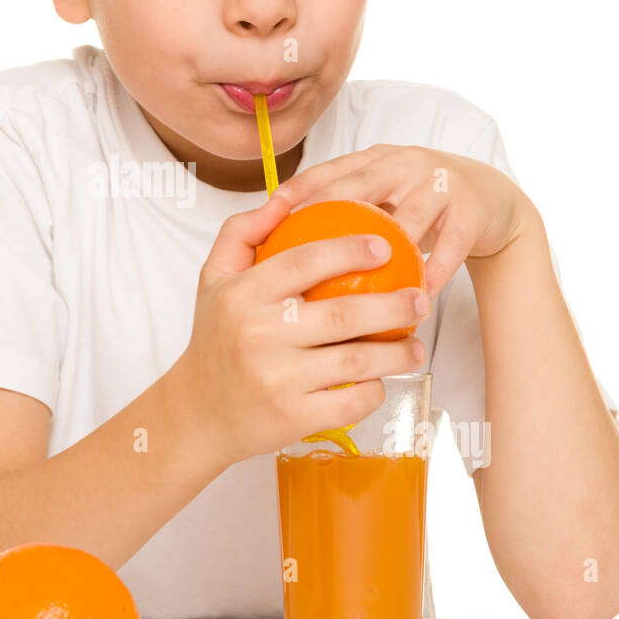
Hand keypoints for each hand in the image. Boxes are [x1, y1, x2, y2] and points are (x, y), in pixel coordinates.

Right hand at [170, 194, 428, 467]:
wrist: (198, 411)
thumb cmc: (215, 338)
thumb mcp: (213, 278)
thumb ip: (242, 232)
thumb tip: (285, 200)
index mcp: (243, 295)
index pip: (305, 261)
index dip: (351, 250)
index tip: (386, 247)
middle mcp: (259, 335)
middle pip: (344, 314)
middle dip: (395, 306)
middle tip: (420, 299)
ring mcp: (277, 379)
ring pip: (356, 361)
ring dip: (397, 354)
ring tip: (416, 346)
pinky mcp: (293, 418)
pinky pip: (350, 402)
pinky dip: (374, 391)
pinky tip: (382, 380)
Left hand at [273, 143, 536, 298]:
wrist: (492, 201)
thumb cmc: (421, 204)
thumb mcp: (384, 196)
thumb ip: (346, 209)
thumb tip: (286, 240)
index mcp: (378, 159)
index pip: (332, 170)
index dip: (300, 188)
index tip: (271, 212)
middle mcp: (406, 163)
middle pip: (363, 187)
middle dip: (330, 212)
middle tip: (305, 250)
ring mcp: (441, 183)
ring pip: (408, 220)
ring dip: (386, 254)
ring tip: (361, 290)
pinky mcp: (472, 210)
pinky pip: (448, 248)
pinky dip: (430, 275)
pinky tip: (414, 301)